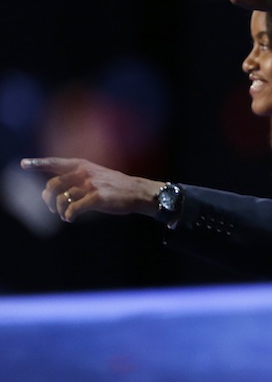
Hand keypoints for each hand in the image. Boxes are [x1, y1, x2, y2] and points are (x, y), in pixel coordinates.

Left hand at [19, 157, 162, 222]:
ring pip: (61, 199)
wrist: (138, 192)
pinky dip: (68, 216)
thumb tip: (51, 191)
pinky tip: (70, 219)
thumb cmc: (116, 186)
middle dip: (47, 199)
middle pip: (53, 185)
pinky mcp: (97, 198)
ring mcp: (90, 185)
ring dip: (58, 210)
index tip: (24, 164)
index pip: (55, 162)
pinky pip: (73, 209)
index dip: (38, 163)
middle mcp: (84, 172)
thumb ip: (76, 179)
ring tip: (64, 215)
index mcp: (83, 165)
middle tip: (51, 207)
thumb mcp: (96, 175)